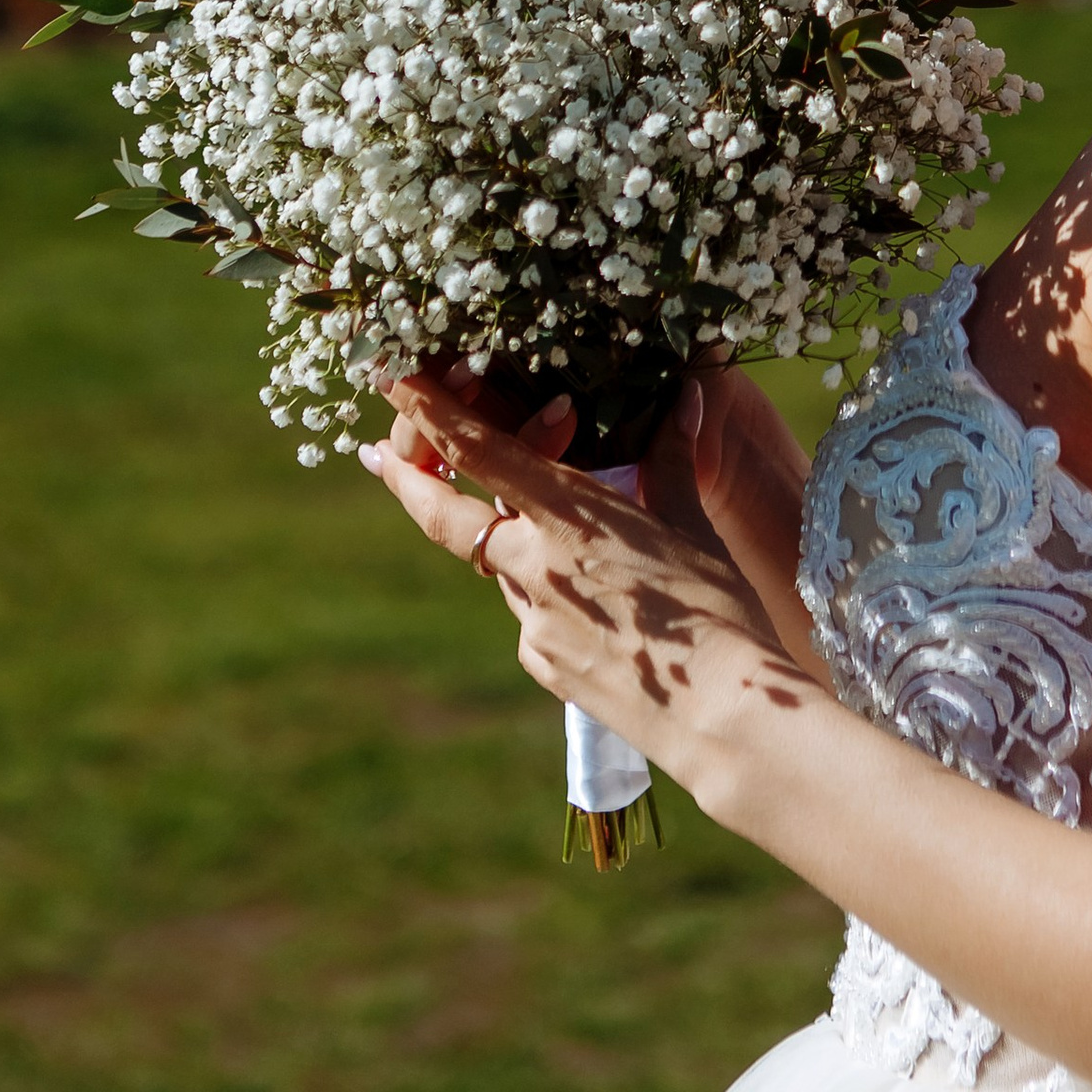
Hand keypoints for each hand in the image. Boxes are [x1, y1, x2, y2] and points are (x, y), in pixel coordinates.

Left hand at [359, 374, 804, 793]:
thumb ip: (674, 458)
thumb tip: (687, 396)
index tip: (392, 378)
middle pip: (446, 516)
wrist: (718, 714)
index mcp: (568, 516)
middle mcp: (533, 565)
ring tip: (574, 541)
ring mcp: (531, 621)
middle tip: (373, 452)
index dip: (429, 410)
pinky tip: (601, 608)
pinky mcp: (542, 663)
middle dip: (405, 479)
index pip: (478, 451)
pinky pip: (533, 616)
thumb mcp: (692, 525)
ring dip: (513, 542)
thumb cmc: (716, 608)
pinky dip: (551, 597)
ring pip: (502, 566)